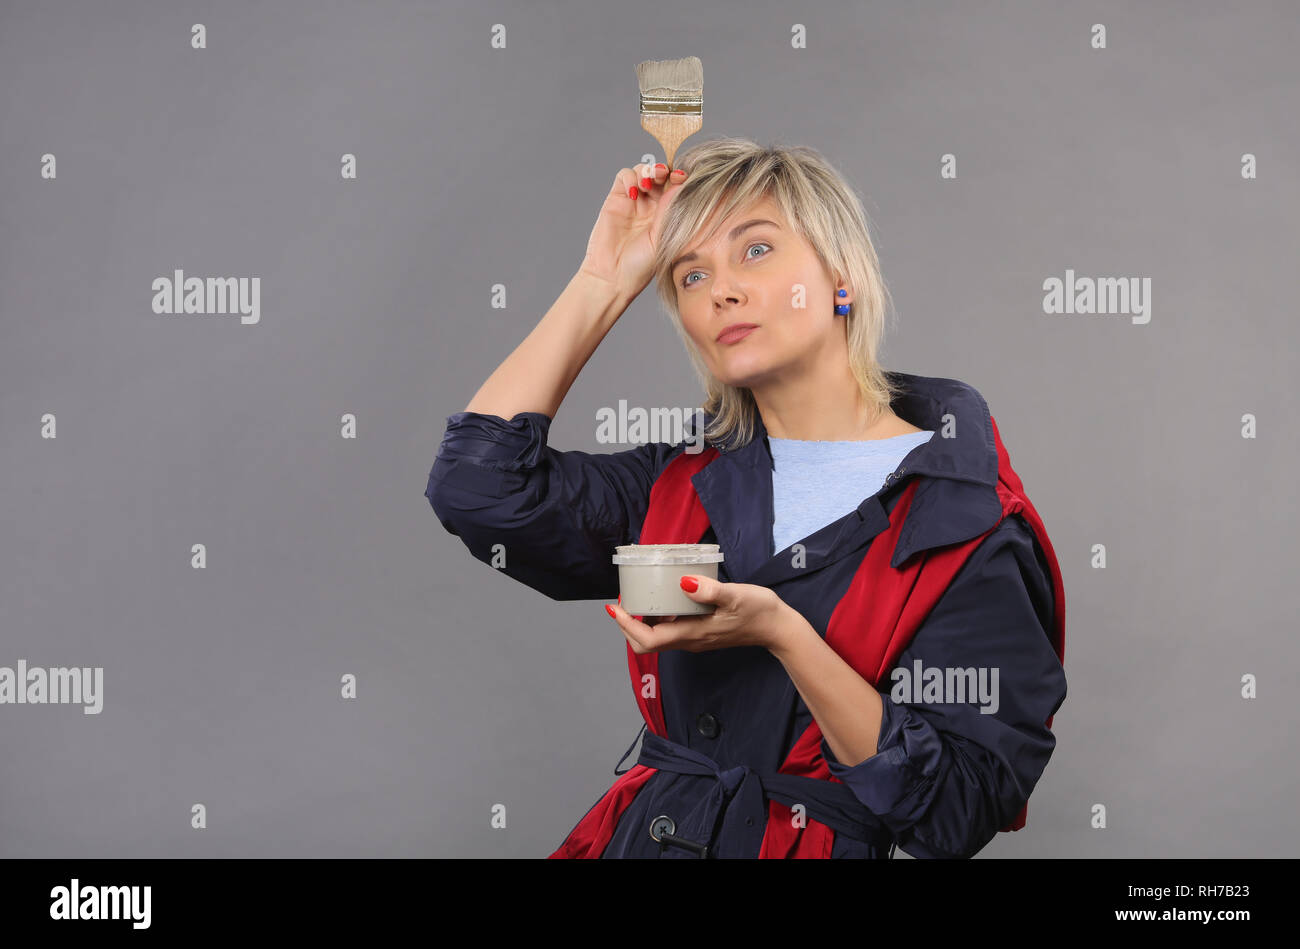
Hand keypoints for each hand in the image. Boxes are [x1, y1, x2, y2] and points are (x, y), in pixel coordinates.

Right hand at [578, 161, 689, 302]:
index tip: (683, 179)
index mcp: (668, 214)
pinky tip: (633, 193)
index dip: (680, 178)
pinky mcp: (615, 199)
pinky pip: (624, 176)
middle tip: (664, 175)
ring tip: (648, 183)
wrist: (613, 276)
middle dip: (664, 170)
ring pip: (643, 171)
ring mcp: (633, 201)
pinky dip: (630, 177)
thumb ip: (670, 211)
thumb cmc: (641, 266)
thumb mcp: (664, 238)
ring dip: (647, 170)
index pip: (677, 187)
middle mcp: (652, 205)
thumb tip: (680, 184)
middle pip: (661, 175)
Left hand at [605, 575, 786, 653]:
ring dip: (640, 623)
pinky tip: (661, 601)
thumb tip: (683, 582)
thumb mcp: (735, 596)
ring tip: (636, 599)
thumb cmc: (758, 611)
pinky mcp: (701, 634)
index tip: (616, 607)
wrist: (778, 628)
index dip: (627, 626)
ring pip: (657, 638)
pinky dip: (657, 620)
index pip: (648, 640)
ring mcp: (695, 639)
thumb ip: (709, 591)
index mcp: (693, 634)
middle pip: (647, 644)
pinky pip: (670, 631)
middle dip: (628, 625)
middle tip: (622, 602)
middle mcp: (690, 641)